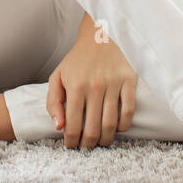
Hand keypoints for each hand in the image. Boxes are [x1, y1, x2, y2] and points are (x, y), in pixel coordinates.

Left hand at [46, 16, 136, 148]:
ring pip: (111, 124)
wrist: (99, 36)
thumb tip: (59, 127)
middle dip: (89, 144)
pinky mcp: (129, 81)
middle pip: (93, 129)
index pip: (73, 125)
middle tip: (86, 147)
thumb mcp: (57, 77)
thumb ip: (53, 102)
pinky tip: (116, 128)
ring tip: (101, 142)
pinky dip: (123, 125)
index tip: (71, 145)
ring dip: (106, 139)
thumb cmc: (77, 60)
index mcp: (75, 87)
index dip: (72, 141)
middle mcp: (95, 86)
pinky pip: (129, 111)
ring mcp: (114, 84)